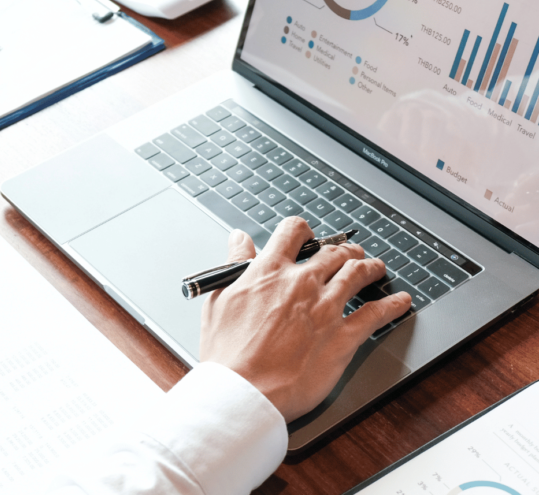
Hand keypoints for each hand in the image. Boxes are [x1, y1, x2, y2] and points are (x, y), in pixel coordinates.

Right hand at [199, 218, 410, 421]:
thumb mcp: (220, 299)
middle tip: (349, 254)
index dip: (303, 229)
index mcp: (269, 271)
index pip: (292, 232)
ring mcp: (326, 308)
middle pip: (333, 252)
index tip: (307, 234)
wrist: (244, 390)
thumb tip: (238, 240)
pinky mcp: (343, 337)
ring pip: (357, 274)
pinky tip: (401, 301)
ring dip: (370, 267)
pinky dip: (392, 305)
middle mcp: (301, 283)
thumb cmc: (227, 353)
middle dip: (344, 249)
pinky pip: (377, 314)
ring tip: (376, 267)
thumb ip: (235, 264)